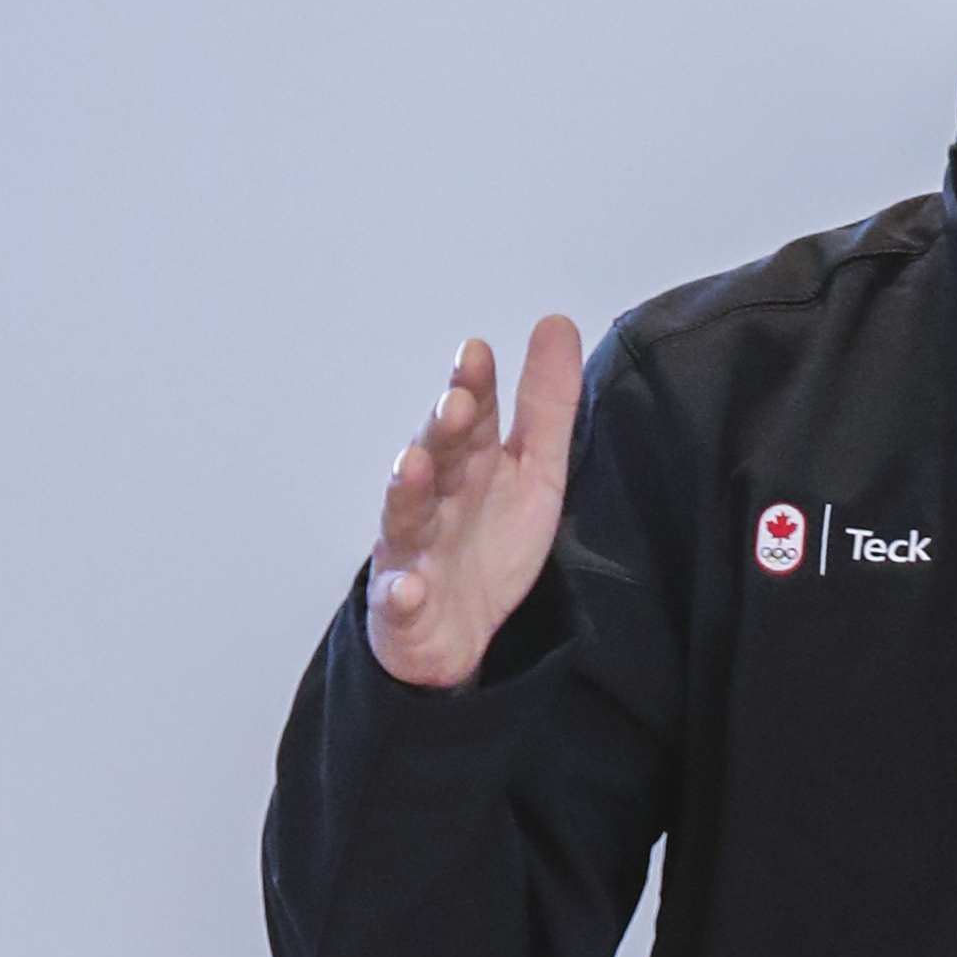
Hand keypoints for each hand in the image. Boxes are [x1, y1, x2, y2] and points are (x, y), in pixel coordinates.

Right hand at [366, 316, 583, 688]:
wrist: (456, 633)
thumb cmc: (487, 544)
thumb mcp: (535, 472)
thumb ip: (546, 404)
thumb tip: (558, 323)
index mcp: (471, 465)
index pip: (474, 417)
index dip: (475, 387)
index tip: (478, 354)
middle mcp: (436, 499)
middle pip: (437, 458)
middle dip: (444, 430)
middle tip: (458, 404)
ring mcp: (413, 550)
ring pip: (405, 516)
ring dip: (407, 491)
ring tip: (412, 466)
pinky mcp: (403, 606)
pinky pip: (398, 601)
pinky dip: (401, 594)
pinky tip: (409, 587)